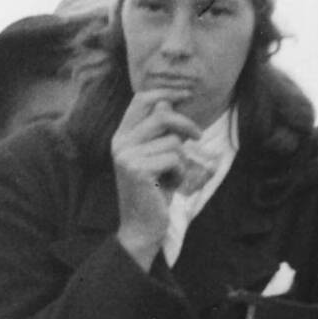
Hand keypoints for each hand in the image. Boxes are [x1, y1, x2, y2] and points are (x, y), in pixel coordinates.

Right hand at [109, 90, 201, 257]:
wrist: (141, 226)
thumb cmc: (153, 190)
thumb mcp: (156, 155)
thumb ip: (159, 131)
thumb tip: (167, 101)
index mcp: (121, 137)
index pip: (141, 99)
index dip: (166, 91)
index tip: (187, 92)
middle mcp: (120, 143)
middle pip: (161, 114)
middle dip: (185, 124)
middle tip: (198, 136)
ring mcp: (127, 156)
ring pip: (173, 140)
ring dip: (181, 159)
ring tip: (171, 175)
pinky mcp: (138, 170)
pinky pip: (174, 158)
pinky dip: (179, 173)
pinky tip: (168, 185)